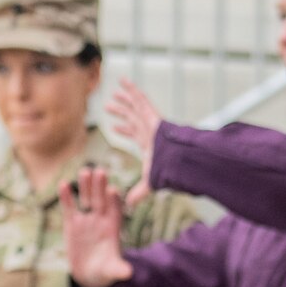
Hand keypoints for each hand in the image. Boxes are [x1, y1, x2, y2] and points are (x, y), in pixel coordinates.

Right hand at [58, 165, 133, 286]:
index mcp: (113, 228)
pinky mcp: (72, 223)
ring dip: (85, 186)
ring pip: (86, 199)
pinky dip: (66, 196)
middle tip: (100, 171)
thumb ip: (119, 269)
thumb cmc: (105, 271)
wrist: (89, 274)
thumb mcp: (112, 271)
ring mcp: (86, 219)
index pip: (115, 211)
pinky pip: (69, 207)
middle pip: (101, 200)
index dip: (115, 201)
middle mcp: (101, 219)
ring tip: (84, 171)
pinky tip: (63, 184)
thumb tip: (129, 274)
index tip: (113, 190)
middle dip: (101, 187)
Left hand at [105, 80, 162, 206]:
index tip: (114, 127)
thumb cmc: (167, 172)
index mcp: (148, 144)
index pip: (134, 135)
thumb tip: (128, 206)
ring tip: (113, 95)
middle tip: (109, 107)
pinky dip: (131, 89)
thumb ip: (139, 192)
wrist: (177, 161)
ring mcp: (150, 121)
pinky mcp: (152, 114)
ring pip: (134, 107)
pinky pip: (140, 98)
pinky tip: (122, 80)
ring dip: (123, 101)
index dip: (124, 130)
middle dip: (121, 113)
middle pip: (132, 118)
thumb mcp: (149, 182)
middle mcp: (149, 131)